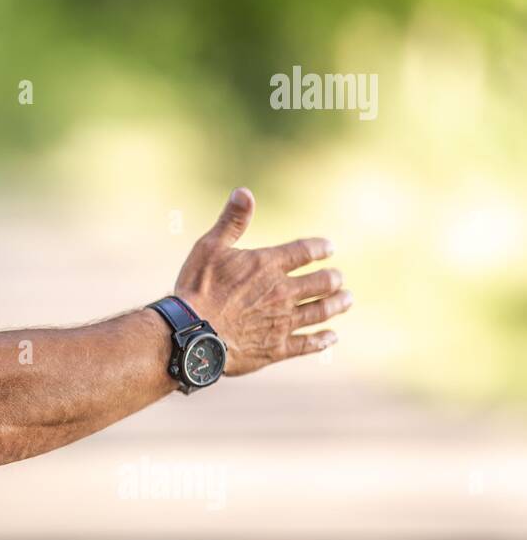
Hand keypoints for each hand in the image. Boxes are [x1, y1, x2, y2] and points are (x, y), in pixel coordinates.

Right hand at [173, 187, 351, 376]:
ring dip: (337, 305)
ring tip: (346, 300)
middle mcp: (283, 292)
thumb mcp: (209, 248)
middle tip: (338, 278)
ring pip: (321, 312)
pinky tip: (332, 337)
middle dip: (333, 279)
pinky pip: (308, 344)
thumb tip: (244, 192)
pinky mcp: (277, 348)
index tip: (329, 248)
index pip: (305, 252)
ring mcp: (283, 322)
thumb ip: (231, 221)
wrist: (192, 333)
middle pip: (321, 283)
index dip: (320, 248)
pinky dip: (322, 340)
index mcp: (268, 265)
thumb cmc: (197, 287)